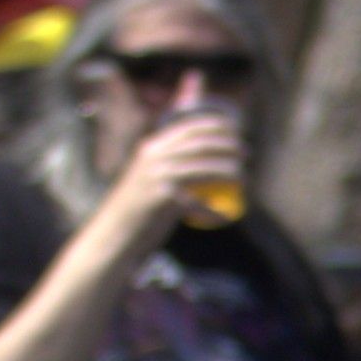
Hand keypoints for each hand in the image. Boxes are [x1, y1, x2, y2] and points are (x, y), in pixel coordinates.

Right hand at [101, 104, 249, 254]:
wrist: (113, 235)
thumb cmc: (138, 205)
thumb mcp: (148, 174)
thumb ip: (170, 156)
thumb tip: (191, 132)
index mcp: (152, 148)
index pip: (190, 127)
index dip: (217, 125)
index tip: (237, 130)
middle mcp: (154, 159)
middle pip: (202, 144)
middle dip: (229, 144)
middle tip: (247, 152)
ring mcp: (158, 178)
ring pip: (206, 169)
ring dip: (231, 172)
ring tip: (244, 178)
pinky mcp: (163, 200)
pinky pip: (198, 203)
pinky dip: (214, 211)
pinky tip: (225, 216)